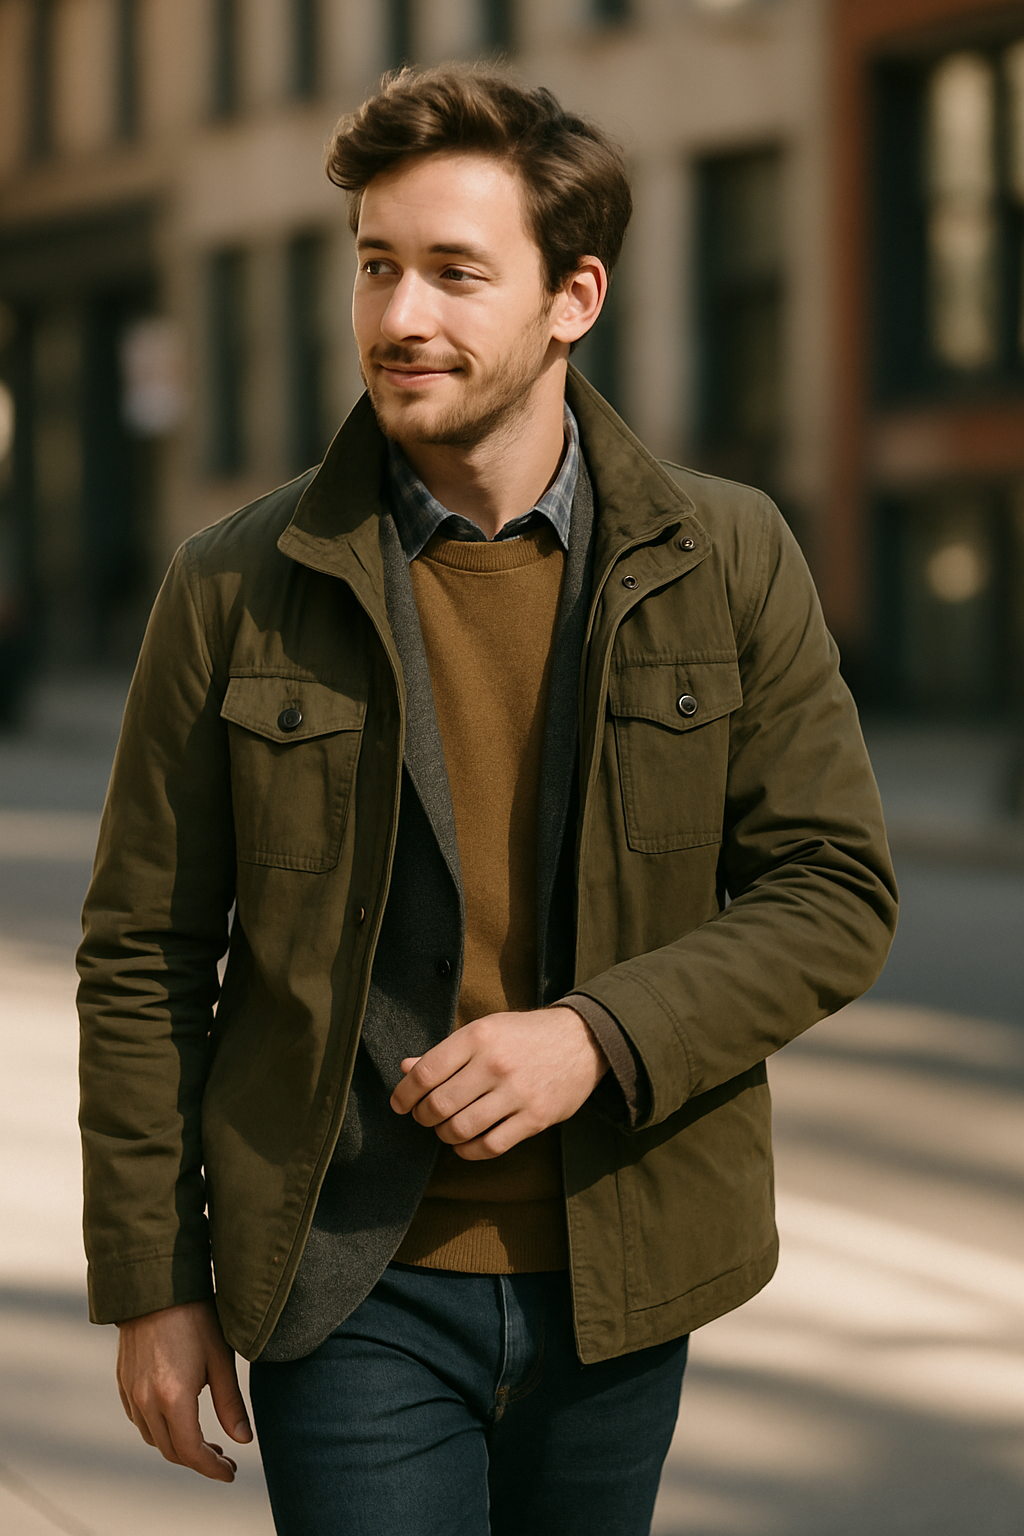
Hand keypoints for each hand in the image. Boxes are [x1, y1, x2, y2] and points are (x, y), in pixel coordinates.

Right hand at [115, 1299, 251, 1481]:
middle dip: (198, 1460)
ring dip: (178, 1446)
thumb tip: (243, 1440)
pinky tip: (178, 1419)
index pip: (191, 1451)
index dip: (212, 1467)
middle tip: (224, 1458)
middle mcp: (146, 1401)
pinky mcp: (124, 1382)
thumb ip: (230, 1404)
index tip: (231, 1471)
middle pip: (171, 1450)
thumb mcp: (220, 1359)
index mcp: (173, 1398)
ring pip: (153, 1438)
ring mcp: (131, 1392)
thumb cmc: (196, 1317)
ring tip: (205, 1441)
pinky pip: (140, 1420)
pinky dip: (159, 1429)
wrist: (156, 1286)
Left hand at [389, 1006, 608, 1158]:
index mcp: (478, 1037)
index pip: (425, 1073)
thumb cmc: (523, 1036)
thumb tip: (405, 1069)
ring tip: (446, 1128)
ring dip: (444, 1135)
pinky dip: (469, 1150)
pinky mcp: (535, 1117)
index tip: (399, 1104)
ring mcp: (517, 1092)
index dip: (404, 1094)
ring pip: (460, 1129)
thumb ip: (445, 1052)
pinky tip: (466, 1143)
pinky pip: (490, 1146)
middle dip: (422, 1117)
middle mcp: (495, 1064)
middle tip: (424, 1116)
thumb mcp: (484, 1031)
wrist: (580, 1040)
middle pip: (438, 1105)